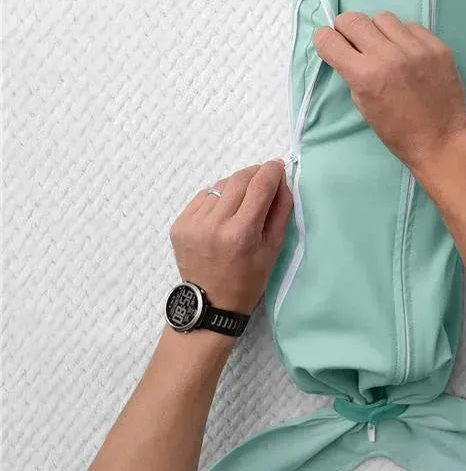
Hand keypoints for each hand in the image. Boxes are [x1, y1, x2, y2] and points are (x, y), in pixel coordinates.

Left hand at [168, 160, 293, 314]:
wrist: (210, 304)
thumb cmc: (248, 279)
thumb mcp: (274, 248)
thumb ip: (281, 210)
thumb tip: (281, 179)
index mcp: (241, 233)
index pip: (260, 185)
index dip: (272, 170)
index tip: (278, 166)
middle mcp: (214, 224)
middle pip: (239, 179)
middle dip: (256, 174)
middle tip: (265, 179)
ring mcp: (193, 223)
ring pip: (221, 185)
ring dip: (236, 186)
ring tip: (243, 202)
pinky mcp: (179, 224)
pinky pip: (204, 196)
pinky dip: (217, 197)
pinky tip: (223, 211)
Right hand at [311, 11, 465, 171]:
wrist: (441, 140)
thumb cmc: (397, 131)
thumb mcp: (364, 105)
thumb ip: (353, 74)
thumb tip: (347, 50)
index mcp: (365, 76)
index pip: (329, 40)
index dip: (325, 40)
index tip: (330, 44)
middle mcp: (388, 56)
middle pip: (353, 19)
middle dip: (346, 29)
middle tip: (354, 43)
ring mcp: (415, 48)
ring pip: (383, 18)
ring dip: (377, 31)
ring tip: (386, 49)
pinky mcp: (437, 46)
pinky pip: (411, 26)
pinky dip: (403, 37)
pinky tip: (408, 54)